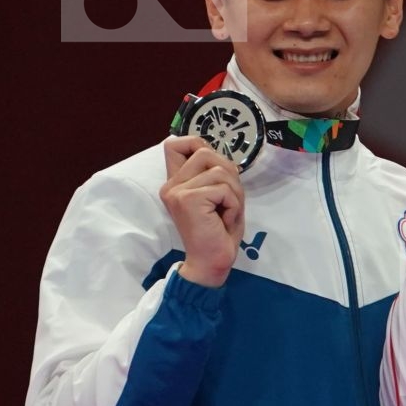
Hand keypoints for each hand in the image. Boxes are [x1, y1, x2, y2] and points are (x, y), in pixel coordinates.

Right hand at [159, 137, 242, 287]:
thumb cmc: (218, 232)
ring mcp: (177, 191)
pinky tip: (224, 220)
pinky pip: (223, 189)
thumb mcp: (218, 196)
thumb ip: (213, 174)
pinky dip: (233, 205)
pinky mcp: (188, 200)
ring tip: (226, 212)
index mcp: (175, 183)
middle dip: (228, 174)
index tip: (214, 168)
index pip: (176, 144)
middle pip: (205, 152)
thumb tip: (218, 154)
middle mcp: (171, 185)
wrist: (211, 262)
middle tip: (228, 200)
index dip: (198, 144)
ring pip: (219, 170)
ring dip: (234, 192)